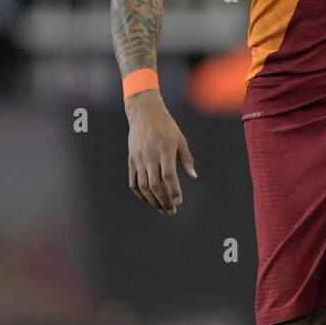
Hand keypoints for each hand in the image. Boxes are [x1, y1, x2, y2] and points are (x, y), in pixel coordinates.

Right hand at [126, 91, 196, 213]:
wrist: (144, 113)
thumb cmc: (166, 126)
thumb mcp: (180, 139)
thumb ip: (186, 159)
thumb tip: (194, 177)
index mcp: (165, 151)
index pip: (169, 176)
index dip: (174, 191)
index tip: (179, 202)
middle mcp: (150, 157)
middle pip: (155, 185)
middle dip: (164, 201)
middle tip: (171, 211)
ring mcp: (139, 159)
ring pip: (143, 186)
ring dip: (153, 200)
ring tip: (161, 208)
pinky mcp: (131, 160)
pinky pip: (133, 181)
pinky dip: (139, 193)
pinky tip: (148, 199)